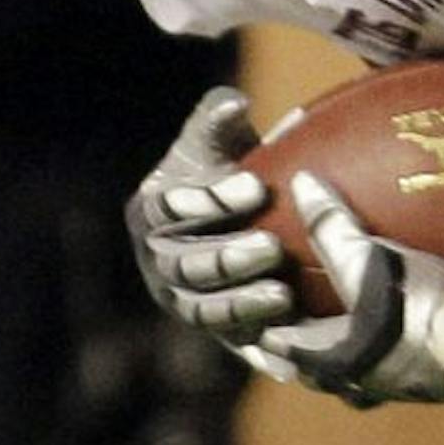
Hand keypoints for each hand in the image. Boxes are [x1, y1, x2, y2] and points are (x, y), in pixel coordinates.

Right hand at [128, 87, 291, 342]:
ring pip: (205, 308)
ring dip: (241, 304)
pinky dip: (258, 340)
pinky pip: (232, 338)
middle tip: (272, 246)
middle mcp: (159, 262)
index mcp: (151, 213)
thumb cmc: (231, 171)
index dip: (209, 200)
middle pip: (186, 266)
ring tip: (283, 293)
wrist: (252, 219)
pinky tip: (292, 333)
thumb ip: (216, 119)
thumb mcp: (219, 142)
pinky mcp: (216, 330)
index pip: (170, 209)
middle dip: (228, 258)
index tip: (255, 185)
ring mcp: (183, 301)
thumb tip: (233, 104)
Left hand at [267, 173, 443, 406]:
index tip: (252, 307)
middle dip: (298, 351)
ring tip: (347, 335)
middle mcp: (355, 384)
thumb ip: (332, 225)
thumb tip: (301, 182)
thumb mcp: (369, 260)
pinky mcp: (433, 388)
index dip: (261, 325)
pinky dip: (390, 358)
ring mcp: (395, 391)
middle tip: (290, 324)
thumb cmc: (420, 304)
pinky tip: (406, 337)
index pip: (276, 344)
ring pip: (354, 381)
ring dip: (345, 360)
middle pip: (311, 371)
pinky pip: (398, 374)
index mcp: (329, 359)